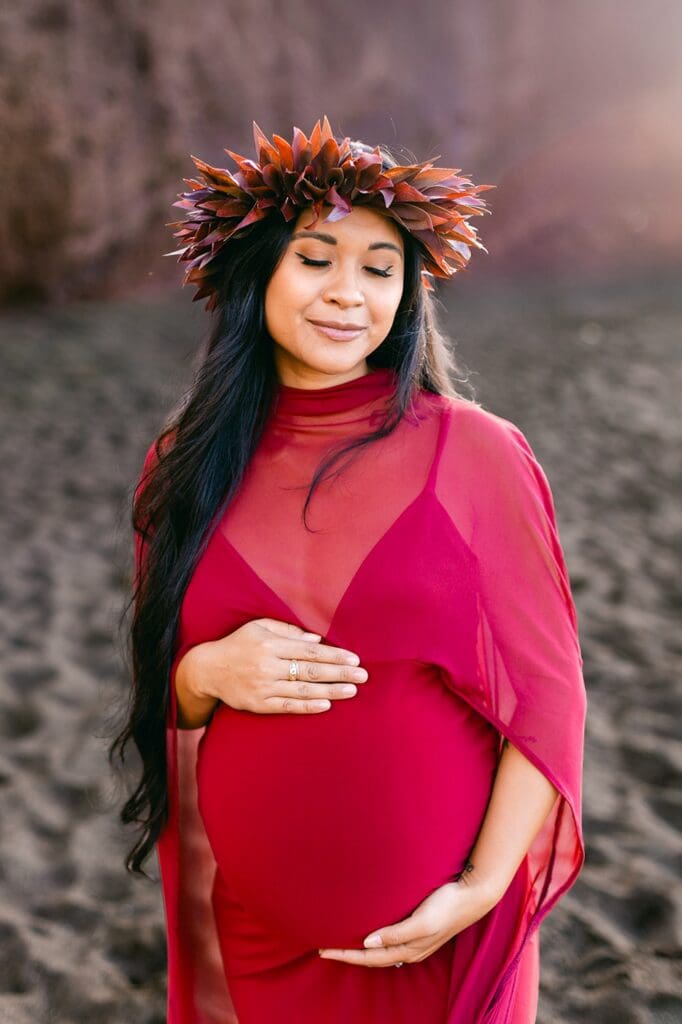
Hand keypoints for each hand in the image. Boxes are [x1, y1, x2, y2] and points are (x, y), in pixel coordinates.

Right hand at [180, 617, 368, 714]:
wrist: (207, 670)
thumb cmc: (238, 644)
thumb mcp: (259, 628)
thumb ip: (288, 632)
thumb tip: (316, 640)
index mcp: (270, 644)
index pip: (309, 651)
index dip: (333, 655)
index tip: (354, 659)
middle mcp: (267, 665)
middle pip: (310, 670)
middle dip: (340, 673)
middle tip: (363, 675)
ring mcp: (263, 686)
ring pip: (302, 690)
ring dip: (330, 691)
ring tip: (352, 690)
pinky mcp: (257, 704)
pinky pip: (287, 706)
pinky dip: (308, 706)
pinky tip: (326, 705)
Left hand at [318, 873, 500, 967]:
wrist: (473, 896)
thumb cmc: (447, 905)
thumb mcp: (422, 920)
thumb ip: (397, 933)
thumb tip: (369, 943)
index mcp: (408, 949)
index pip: (369, 957)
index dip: (346, 954)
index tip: (323, 949)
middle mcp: (409, 949)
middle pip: (371, 957)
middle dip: (348, 954)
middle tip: (324, 947)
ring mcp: (415, 941)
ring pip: (380, 951)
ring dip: (360, 949)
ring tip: (341, 941)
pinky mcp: (419, 930)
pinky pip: (390, 941)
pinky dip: (375, 941)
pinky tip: (369, 933)